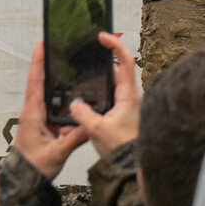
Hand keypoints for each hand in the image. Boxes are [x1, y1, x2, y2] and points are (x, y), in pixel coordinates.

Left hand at [15, 44, 90, 179]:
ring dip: (55, 78)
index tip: (42, 45)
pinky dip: (61, 95)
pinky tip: (72, 92)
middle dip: (48, 64)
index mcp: (32, 115)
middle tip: (58, 46)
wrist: (23, 182)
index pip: (35, 83)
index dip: (38, 63)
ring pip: (47, 93)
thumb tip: (90, 123)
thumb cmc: (32, 168)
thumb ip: (74, 138)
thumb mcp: (56, 153)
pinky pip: (53, 105)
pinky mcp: (44, 125)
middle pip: (40, 82)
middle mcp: (33, 113)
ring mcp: (38, 118)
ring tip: (67, 63)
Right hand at [65, 34, 138, 157]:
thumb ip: (83, 114)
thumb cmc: (122, 148)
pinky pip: (102, 107)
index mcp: (128, 95)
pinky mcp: (118, 119)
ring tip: (73, 97)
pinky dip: (89, 109)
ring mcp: (124, 108)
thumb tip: (74, 104)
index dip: (115, 45)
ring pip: (105, 93)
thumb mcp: (98, 129)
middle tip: (79, 68)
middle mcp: (128, 98)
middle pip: (112, 75)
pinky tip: (76, 117)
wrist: (131, 168)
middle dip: (94, 73)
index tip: (102, 37)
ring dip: (90, 94)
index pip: (125, 61)